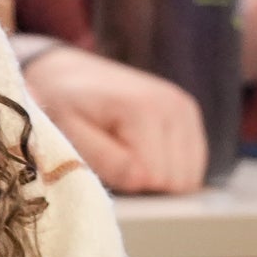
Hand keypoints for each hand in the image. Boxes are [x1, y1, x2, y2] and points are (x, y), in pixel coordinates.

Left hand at [20, 42, 207, 192]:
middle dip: (143, 178)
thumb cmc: (63, 106)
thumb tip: (142, 180)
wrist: (69, 75)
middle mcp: (172, 104)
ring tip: (125, 149)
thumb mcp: (69, 132)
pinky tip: (142, 147)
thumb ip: (104, 158)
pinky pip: (192, 166)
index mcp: (143, 108)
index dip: (126, 179)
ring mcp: (185, 108)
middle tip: (112, 154)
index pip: (154, 178)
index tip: (102, 159)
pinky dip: (167, 166)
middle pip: (175, 180)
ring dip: (156, 173)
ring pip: (188, 177)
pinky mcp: (189, 115)